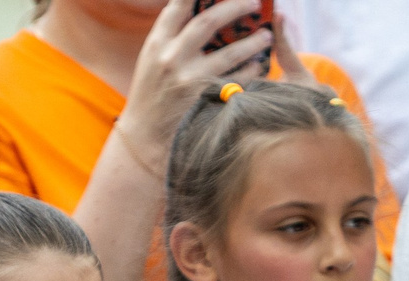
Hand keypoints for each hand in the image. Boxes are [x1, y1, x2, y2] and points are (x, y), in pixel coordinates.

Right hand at [117, 0, 274, 170]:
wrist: (143, 138)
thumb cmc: (150, 95)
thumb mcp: (151, 61)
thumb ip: (170, 36)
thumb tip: (194, 8)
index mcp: (157, 44)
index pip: (178, 6)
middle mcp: (172, 58)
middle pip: (208, 21)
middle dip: (235, 7)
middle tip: (254, 3)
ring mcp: (189, 80)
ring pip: (229, 53)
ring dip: (252, 42)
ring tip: (266, 37)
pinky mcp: (204, 101)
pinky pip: (236, 82)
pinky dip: (250, 72)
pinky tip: (259, 66)